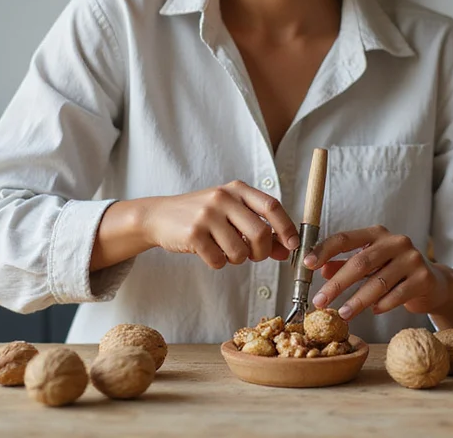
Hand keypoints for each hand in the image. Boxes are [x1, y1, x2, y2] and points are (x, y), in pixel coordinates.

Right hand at [141, 181, 300, 269]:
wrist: (160, 216)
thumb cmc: (202, 216)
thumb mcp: (231, 213)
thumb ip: (259, 228)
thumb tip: (286, 250)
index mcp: (237, 189)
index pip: (272, 206)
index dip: (287, 228)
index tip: (293, 245)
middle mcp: (223, 198)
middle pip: (260, 233)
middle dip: (261, 252)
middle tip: (254, 256)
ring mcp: (207, 215)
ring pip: (240, 251)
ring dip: (237, 259)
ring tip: (225, 251)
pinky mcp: (193, 234)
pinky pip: (218, 260)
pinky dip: (218, 263)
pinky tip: (208, 252)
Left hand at [304, 226, 449, 320]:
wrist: (433, 283)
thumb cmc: (395, 272)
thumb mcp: (370, 265)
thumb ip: (345, 264)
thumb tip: (322, 270)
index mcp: (377, 233)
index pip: (345, 238)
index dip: (324, 250)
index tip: (307, 264)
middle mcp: (395, 241)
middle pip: (360, 262)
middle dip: (337, 284)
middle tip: (320, 301)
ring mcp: (411, 259)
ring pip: (378, 282)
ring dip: (357, 301)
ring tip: (343, 314)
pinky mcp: (423, 278)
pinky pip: (397, 295)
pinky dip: (382, 305)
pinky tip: (373, 311)